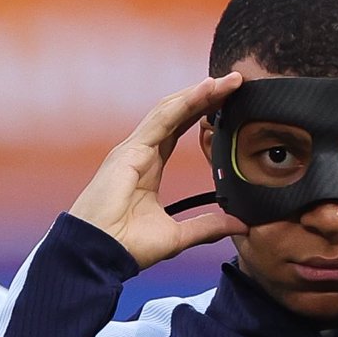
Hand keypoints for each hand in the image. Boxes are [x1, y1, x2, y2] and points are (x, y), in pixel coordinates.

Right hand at [69, 73, 247, 268]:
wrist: (98, 255)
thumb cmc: (128, 246)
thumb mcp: (178, 235)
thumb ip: (208, 226)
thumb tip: (239, 224)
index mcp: (150, 165)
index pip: (182, 128)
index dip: (204, 113)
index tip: (230, 101)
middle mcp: (141, 151)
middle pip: (178, 113)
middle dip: (206, 96)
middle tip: (235, 82)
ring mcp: (134, 148)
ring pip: (171, 110)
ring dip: (200, 93)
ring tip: (227, 81)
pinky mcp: (130, 151)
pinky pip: (162, 120)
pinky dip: (185, 103)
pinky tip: (206, 90)